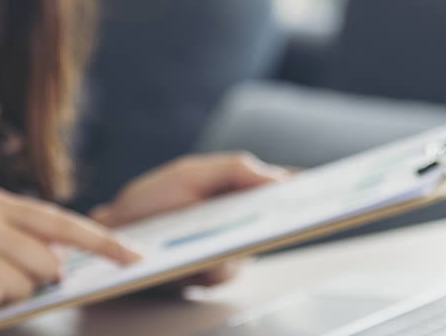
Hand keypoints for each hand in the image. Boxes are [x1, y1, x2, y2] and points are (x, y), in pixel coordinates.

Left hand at [90, 152, 289, 287]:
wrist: (113, 229)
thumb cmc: (151, 199)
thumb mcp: (189, 173)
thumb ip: (232, 169)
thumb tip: (276, 176)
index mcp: (236, 194)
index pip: (280, 192)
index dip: (309, 191)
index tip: (332, 187)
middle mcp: (237, 226)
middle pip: (277, 225)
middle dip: (295, 218)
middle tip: (307, 210)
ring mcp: (224, 252)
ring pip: (252, 250)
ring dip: (254, 238)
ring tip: (265, 224)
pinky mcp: (207, 275)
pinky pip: (225, 271)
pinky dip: (221, 259)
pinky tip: (216, 249)